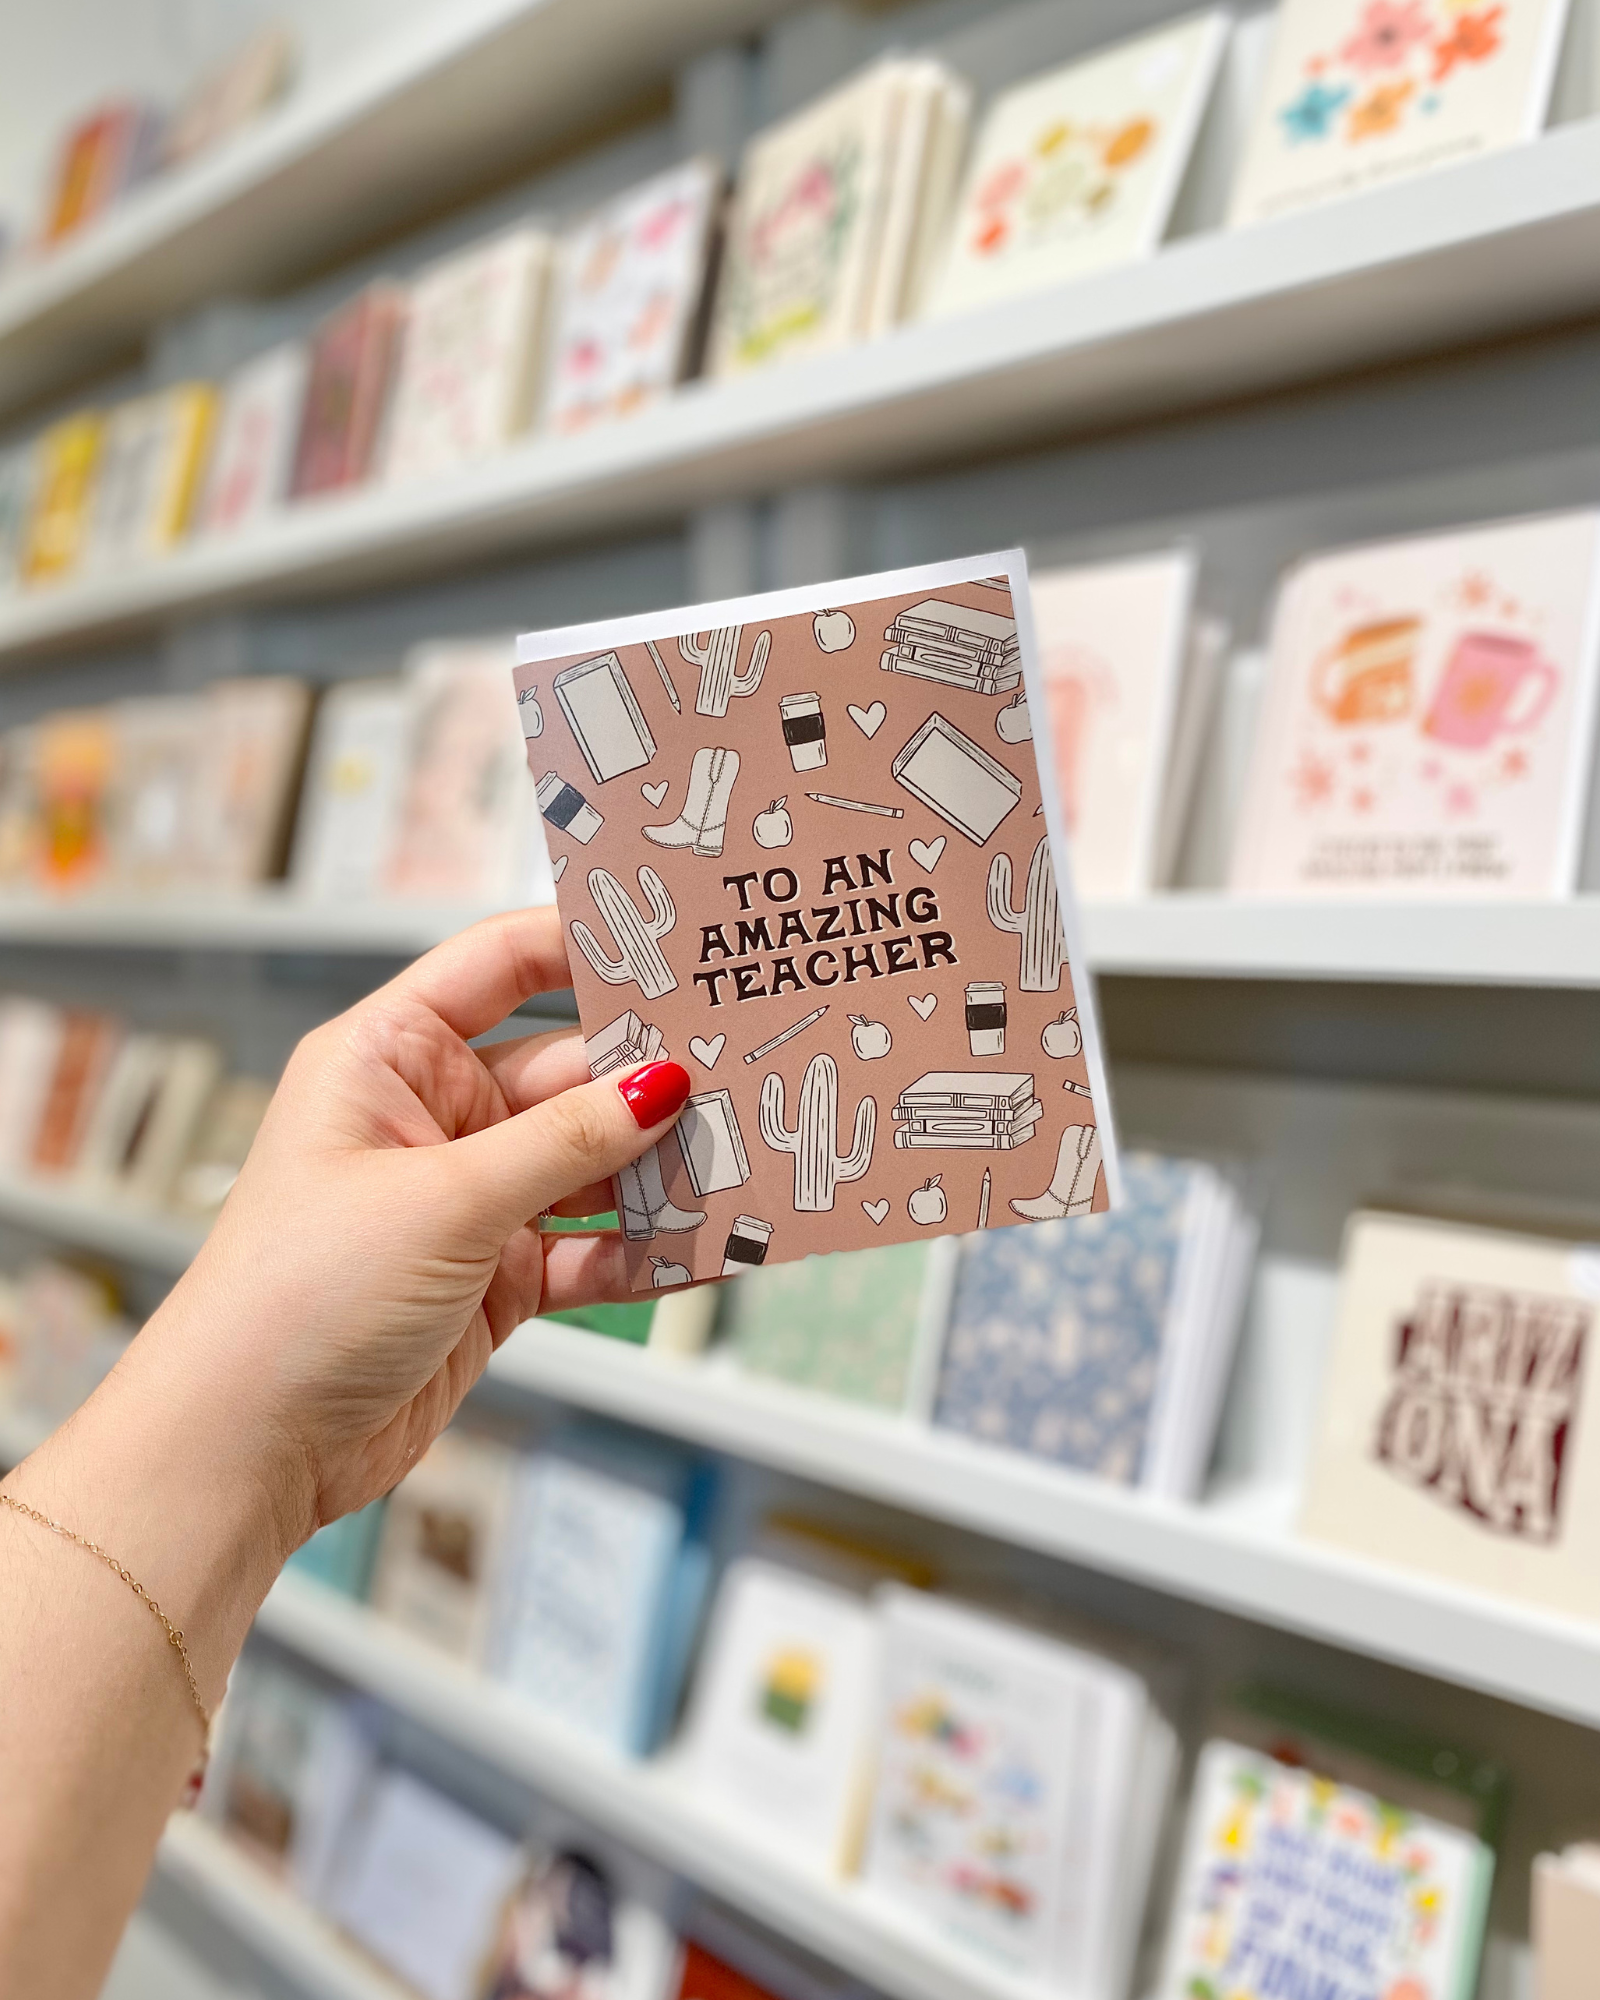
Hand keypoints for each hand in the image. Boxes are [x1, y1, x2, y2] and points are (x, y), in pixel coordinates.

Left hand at [138, 906, 690, 1554]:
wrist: (246, 1450)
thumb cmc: (296, 1300)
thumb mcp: (443, 1202)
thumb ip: (563, 1143)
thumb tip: (661, 1083)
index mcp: (387, 1058)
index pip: (499, 967)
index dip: (583, 948)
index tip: (675, 947)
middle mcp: (430, 1118)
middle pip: (567, 1074)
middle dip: (651, 1081)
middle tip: (747, 1072)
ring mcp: (467, 1201)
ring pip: (590, 1166)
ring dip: (659, 1170)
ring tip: (747, 1159)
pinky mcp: (495, 1278)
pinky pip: (591, 1247)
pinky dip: (645, 1250)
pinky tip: (708, 1243)